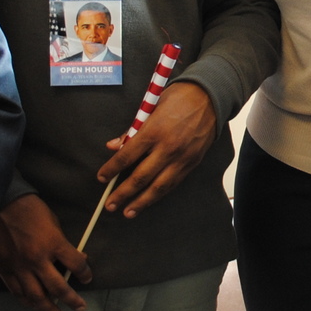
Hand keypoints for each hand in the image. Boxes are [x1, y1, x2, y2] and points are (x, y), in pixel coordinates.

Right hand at [0, 194, 90, 310]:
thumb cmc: (29, 209)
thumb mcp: (53, 222)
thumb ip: (63, 243)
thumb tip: (77, 258)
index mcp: (53, 243)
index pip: (76, 265)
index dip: (85, 273)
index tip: (88, 278)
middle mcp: (38, 259)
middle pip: (58, 288)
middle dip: (72, 300)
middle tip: (80, 307)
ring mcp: (19, 267)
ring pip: (36, 296)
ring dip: (48, 309)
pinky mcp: (4, 270)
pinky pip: (17, 292)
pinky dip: (27, 302)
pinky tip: (34, 306)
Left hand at [97, 82, 217, 216]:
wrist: (209, 97)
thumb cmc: (178, 98)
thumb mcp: (150, 107)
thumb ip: (131, 130)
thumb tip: (112, 146)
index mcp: (154, 131)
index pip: (126, 156)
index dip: (111, 169)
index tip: (101, 178)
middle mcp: (167, 148)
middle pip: (140, 177)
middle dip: (123, 193)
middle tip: (110, 204)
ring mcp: (181, 158)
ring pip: (158, 187)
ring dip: (141, 202)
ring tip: (128, 212)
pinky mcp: (192, 163)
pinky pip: (173, 183)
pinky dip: (159, 194)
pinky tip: (149, 201)